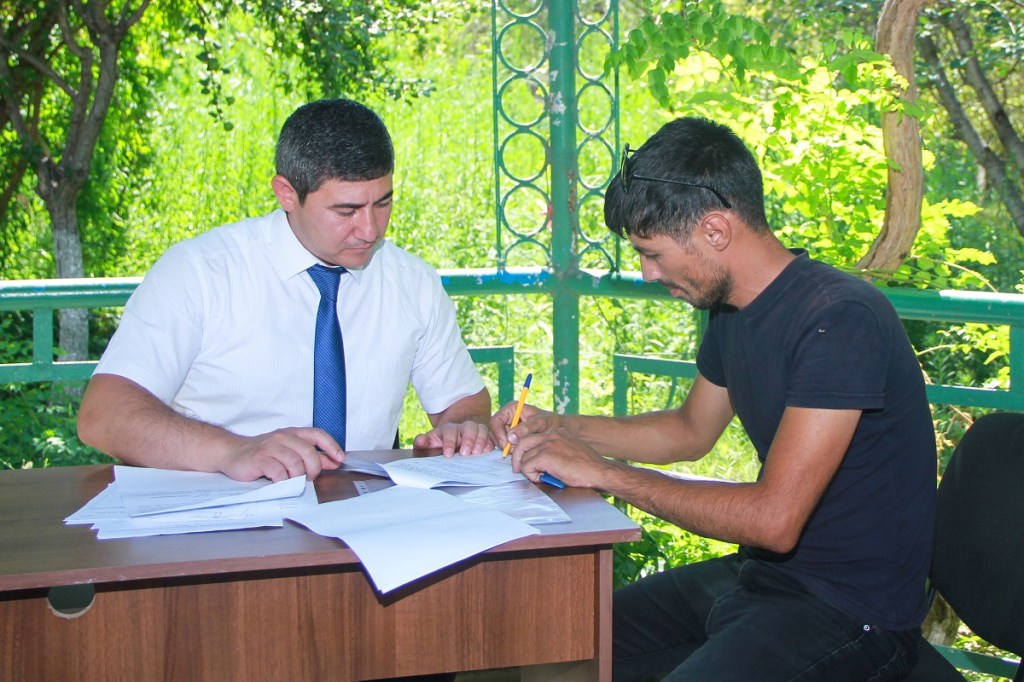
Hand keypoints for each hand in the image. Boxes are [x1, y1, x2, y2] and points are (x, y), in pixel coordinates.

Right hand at [220, 427, 343, 481]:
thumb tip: (333, 461)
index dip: (331, 446)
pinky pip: (278, 471)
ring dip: (297, 477)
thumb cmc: (263, 453)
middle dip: (313, 469)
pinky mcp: (259, 458)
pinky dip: (282, 480)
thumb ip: (311, 456)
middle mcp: (283, 436)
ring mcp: (270, 446)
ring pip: (294, 463)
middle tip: (309, 478)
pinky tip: (279, 482)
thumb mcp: (289, 451)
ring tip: (292, 481)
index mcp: (293, 433)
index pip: (317, 434)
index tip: (339, 459)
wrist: (232, 453)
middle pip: (308, 452)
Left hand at [413, 420, 492, 455]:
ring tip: (478, 453)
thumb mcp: (430, 442)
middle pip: (469, 427)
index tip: (447, 454)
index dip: (449, 442)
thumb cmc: (441, 443)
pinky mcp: (485, 438)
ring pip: (481, 429)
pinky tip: (489, 452)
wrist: (454, 441)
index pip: (450, 431)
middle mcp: (463, 428)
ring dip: (481, 440)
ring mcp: (476, 431)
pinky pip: (491, 437)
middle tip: (465, 453)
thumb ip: (423, 442)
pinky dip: (490, 443)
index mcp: (449, 429)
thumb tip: (419, 442)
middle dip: (468, 440)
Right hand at [489, 401, 561, 453]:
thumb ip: (526, 428)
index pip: (495, 421)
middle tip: (514, 451)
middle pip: (494, 432)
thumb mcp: (541, 423)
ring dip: (507, 448)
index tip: (506, 444)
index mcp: (512, 409)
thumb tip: (511, 437)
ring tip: (521, 450)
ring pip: (498, 440)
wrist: (558, 430)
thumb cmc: (550, 423)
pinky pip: (504, 446)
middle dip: (503, 443)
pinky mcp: (510, 438)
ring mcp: (507, 428)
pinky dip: (510, 450)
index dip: (498, 433)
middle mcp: (507, 418)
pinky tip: (520, 451)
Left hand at [512, 428, 610, 489]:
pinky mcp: (546, 456)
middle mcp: (551, 435)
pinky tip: (543, 479)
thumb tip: (538, 462)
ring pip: (523, 456)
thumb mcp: (569, 451)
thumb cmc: (587, 467)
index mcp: (558, 432)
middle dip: (517, 457)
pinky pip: (527, 466)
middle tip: (519, 469)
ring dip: (527, 469)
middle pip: (523, 442)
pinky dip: (531, 476)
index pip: (532, 437)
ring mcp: (548, 444)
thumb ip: (554, 451)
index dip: (527, 450)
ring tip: (538, 477)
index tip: (526, 461)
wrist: (599, 471)